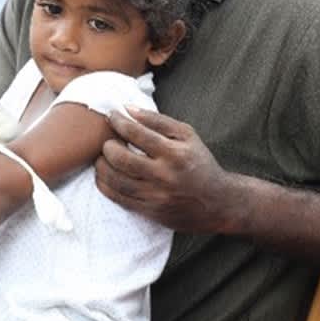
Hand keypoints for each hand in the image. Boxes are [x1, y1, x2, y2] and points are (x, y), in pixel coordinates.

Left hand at [98, 108, 246, 232]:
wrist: (218, 203)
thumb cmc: (198, 163)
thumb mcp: (187, 135)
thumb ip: (157, 120)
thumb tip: (127, 109)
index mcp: (175, 153)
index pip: (136, 134)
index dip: (118, 122)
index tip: (111, 116)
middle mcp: (164, 176)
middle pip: (121, 159)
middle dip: (107, 146)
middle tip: (106, 141)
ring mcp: (156, 196)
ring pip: (116, 181)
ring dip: (101, 166)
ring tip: (102, 157)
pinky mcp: (150, 212)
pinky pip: (118, 198)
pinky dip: (104, 184)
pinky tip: (104, 175)